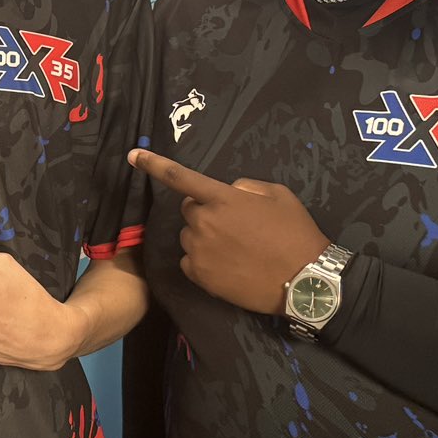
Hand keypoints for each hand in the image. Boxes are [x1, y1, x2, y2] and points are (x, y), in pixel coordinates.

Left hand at [127, 149, 328, 315]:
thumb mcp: (278, 195)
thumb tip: (229, 191)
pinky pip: (189, 261)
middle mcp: (205, 222)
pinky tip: (228, 266)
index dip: (154, 164)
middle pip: (188, 209)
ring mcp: (199, 251)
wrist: (305, 281)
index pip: (181, 177)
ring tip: (236, 249)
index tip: (132, 156)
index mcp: (223, 198)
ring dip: (204, 237)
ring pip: (190, 236)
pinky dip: (203, 261)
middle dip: (204, 211)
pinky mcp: (199, 276)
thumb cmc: (295, 234)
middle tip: (233, 224)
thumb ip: (247, 187)